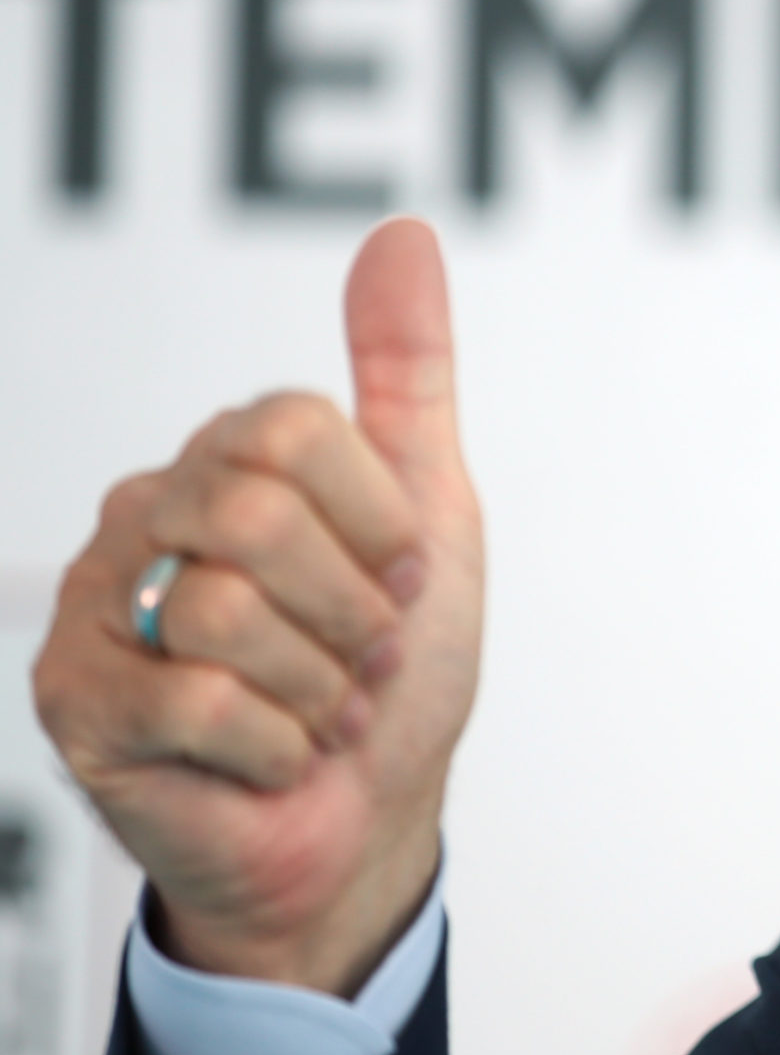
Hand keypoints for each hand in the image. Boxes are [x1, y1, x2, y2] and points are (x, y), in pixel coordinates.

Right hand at [32, 219, 483, 994]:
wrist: (365, 822)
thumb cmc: (392, 668)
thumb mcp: (430, 508)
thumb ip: (408, 370)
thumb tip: (403, 233)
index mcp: (232, 457)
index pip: (297, 427)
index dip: (376, 518)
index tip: (398, 573)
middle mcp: (148, 510)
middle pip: (258, 513)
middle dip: (351, 609)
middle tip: (361, 653)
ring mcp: (99, 603)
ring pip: (227, 611)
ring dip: (319, 685)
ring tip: (318, 708)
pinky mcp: (74, 700)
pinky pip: (200, 703)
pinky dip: (276, 745)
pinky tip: (271, 755)